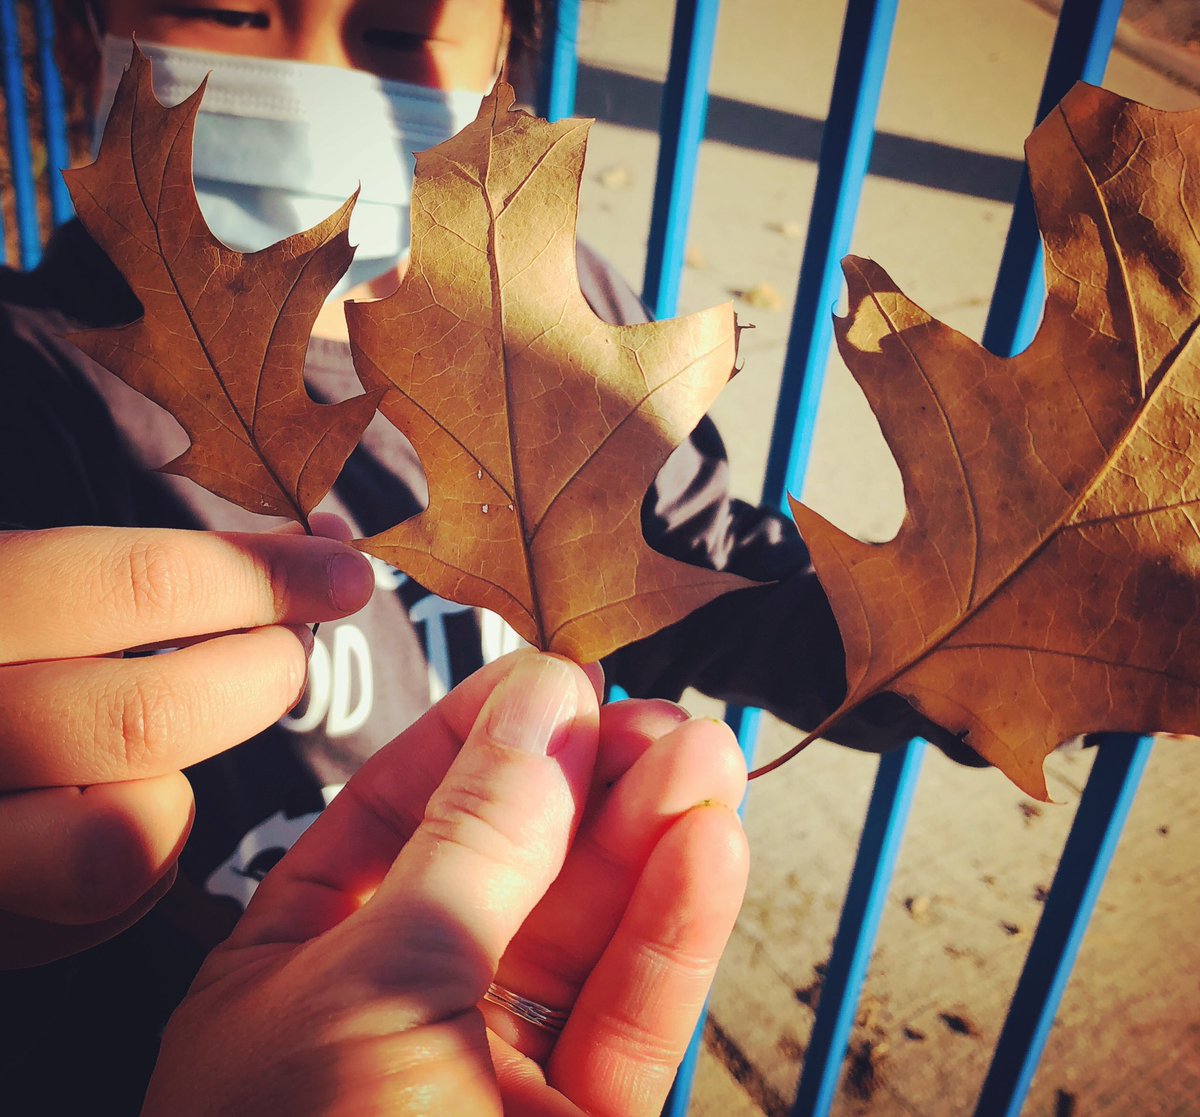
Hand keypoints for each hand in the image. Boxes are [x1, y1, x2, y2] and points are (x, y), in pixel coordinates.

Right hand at [0, 521, 374, 966]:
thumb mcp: (17, 588)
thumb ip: (134, 574)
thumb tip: (317, 549)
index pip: (136, 581)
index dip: (265, 577)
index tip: (343, 572)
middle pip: (149, 713)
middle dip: (257, 679)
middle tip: (285, 655)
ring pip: (131, 835)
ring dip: (181, 790)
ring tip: (166, 753)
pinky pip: (107, 906)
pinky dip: (143, 864)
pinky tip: (115, 815)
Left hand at [143, 652, 748, 1116]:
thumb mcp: (374, 985)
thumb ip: (471, 846)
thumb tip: (536, 709)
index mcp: (305, 963)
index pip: (398, 811)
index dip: (479, 734)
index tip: (553, 676)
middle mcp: (401, 1008)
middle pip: (512, 864)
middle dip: (587, 783)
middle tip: (652, 716)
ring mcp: (495, 1075)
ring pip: (588, 936)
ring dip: (650, 841)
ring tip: (701, 757)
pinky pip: (631, 1018)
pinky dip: (675, 933)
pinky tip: (706, 848)